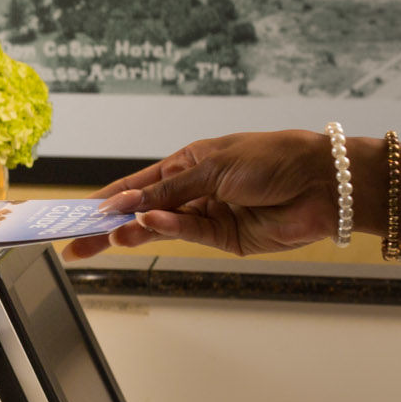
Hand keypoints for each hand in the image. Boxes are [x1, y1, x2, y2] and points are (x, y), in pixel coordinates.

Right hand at [62, 129, 337, 259]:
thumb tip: (124, 202)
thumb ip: (166, 189)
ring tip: (106, 238)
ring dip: (133, 231)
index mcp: (187, 164)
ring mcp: (208, 216)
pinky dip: (167, 229)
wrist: (324, 182)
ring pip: (160, 226)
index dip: (106, 198)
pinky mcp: (225, 239)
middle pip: (141, 210)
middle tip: (76, 244)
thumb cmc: (271, 158)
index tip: (76, 213)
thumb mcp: (211, 166)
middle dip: (108, 226)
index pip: (136, 184)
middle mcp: (194, 191)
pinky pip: (188, 234)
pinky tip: (149, 223)